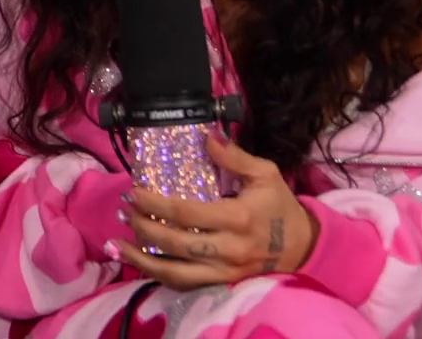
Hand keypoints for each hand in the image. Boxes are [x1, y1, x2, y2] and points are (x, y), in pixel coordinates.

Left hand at [114, 134, 318, 290]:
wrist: (304, 247)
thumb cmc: (280, 207)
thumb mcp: (265, 174)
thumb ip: (235, 156)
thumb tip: (206, 137)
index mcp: (238, 218)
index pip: (187, 213)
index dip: (155, 203)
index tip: (134, 191)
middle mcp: (229, 249)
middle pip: (175, 243)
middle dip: (143, 227)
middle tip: (123, 209)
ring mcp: (225, 273)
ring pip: (175, 272)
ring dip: (142, 258)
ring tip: (117, 242)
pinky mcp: (221, 285)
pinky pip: (184, 285)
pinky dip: (157, 275)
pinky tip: (137, 262)